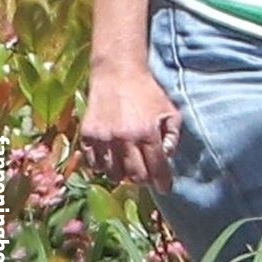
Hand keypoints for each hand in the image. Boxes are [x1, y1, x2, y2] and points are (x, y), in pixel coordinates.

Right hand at [80, 66, 180, 190]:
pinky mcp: (88, 136)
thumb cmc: (148, 92)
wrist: (118, 74)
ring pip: (113, 174)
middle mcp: (125, 139)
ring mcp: (104, 139)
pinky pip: (94, 164)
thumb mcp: (170, 110)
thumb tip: (168, 156)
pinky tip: (111, 157)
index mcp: (148, 133)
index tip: (165, 188)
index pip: (157, 167)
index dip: (162, 181)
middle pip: (135, 176)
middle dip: (144, 179)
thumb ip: (173, 135)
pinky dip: (103, 166)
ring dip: (122, 173)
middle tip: (147, 174)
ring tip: (128, 163)